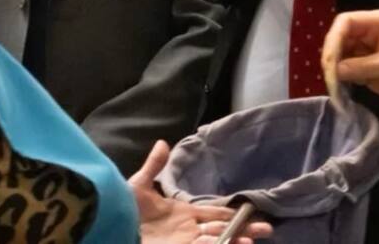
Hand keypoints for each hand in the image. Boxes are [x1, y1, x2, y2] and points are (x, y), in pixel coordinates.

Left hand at [129, 140, 272, 243]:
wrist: (112, 227)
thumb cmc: (123, 210)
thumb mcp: (138, 185)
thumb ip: (153, 166)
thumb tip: (162, 143)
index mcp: (181, 213)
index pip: (212, 214)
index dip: (230, 214)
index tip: (250, 212)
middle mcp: (187, 230)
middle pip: (222, 230)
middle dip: (243, 229)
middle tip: (266, 229)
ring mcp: (185, 242)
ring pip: (218, 241)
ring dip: (236, 240)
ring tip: (254, 239)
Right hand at [322, 9, 378, 106]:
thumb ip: (363, 66)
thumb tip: (335, 71)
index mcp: (378, 22)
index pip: (345, 22)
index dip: (333, 39)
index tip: (329, 61)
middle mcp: (368, 32)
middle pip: (339, 37)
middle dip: (331, 55)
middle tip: (329, 77)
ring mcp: (365, 49)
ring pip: (339, 53)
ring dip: (334, 68)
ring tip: (334, 85)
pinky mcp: (365, 65)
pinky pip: (345, 67)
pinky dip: (340, 76)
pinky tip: (341, 87)